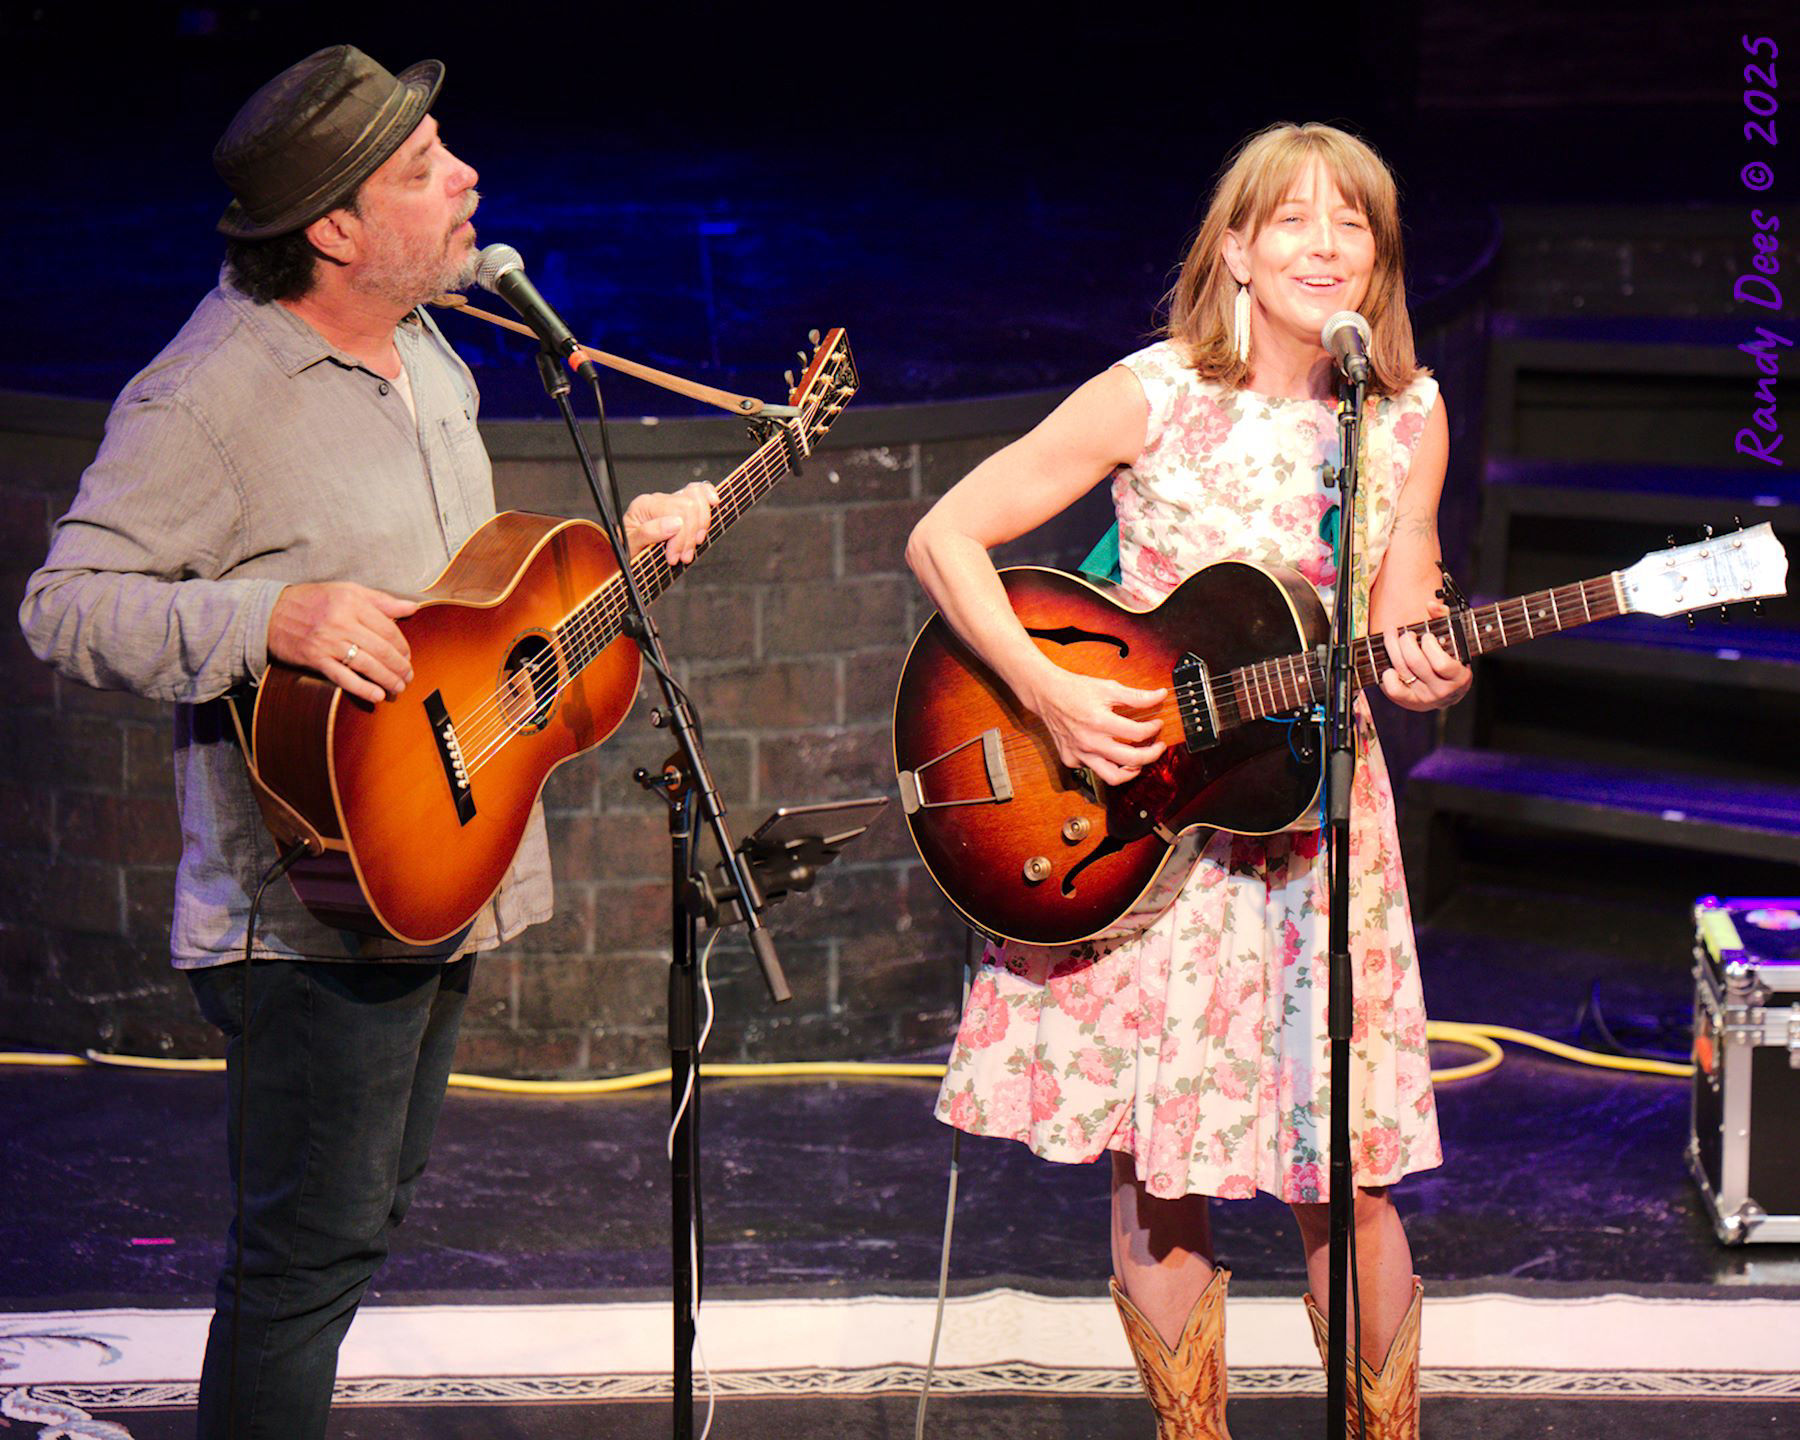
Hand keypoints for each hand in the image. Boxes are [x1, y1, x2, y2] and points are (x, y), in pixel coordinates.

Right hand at [267, 582, 417, 703]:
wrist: (270, 612)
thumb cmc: (313, 600)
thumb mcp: (347, 590)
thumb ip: (381, 600)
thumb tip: (412, 607)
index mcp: (352, 603)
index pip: (388, 629)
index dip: (403, 646)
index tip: (408, 656)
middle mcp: (342, 622)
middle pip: (382, 649)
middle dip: (400, 667)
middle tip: (408, 677)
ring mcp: (328, 642)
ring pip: (367, 665)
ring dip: (387, 680)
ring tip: (398, 688)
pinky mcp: (316, 659)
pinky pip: (344, 677)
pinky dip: (362, 688)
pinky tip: (376, 695)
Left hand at [624, 481, 720, 565]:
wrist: (624, 552)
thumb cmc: (626, 549)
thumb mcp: (631, 545)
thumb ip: (649, 532)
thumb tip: (675, 523)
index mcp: (644, 505)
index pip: (676, 512)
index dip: (681, 538)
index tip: (674, 557)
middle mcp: (658, 499)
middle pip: (690, 506)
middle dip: (690, 536)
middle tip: (682, 556)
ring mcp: (670, 501)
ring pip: (697, 499)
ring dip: (700, 527)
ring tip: (689, 549)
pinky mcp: (680, 507)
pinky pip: (698, 491)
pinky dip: (708, 495)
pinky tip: (714, 503)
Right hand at [1020, 663, 1167, 785]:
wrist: (1047, 695)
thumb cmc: (1076, 690)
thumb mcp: (1108, 688)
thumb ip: (1137, 696)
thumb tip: (1160, 696)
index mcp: (1100, 722)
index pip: (1138, 733)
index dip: (1154, 729)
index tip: (1157, 724)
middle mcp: (1090, 742)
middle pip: (1131, 760)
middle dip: (1152, 755)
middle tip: (1158, 747)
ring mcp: (1079, 754)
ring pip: (1112, 777)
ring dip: (1131, 771)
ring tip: (1139, 761)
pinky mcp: (1071, 759)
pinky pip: (1094, 770)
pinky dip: (1106, 765)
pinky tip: (1111, 754)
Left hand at [1378, 622, 1470, 710]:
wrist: (1449, 690)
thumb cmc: (1452, 658)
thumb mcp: (1456, 638)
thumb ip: (1446, 617)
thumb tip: (1430, 605)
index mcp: (1459, 677)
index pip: (1441, 664)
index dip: (1430, 646)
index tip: (1427, 636)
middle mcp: (1442, 691)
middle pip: (1416, 663)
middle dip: (1406, 642)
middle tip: (1406, 634)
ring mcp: (1425, 698)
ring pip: (1403, 671)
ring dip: (1393, 649)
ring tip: (1392, 637)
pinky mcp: (1409, 702)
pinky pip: (1394, 689)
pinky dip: (1388, 675)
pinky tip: (1391, 665)